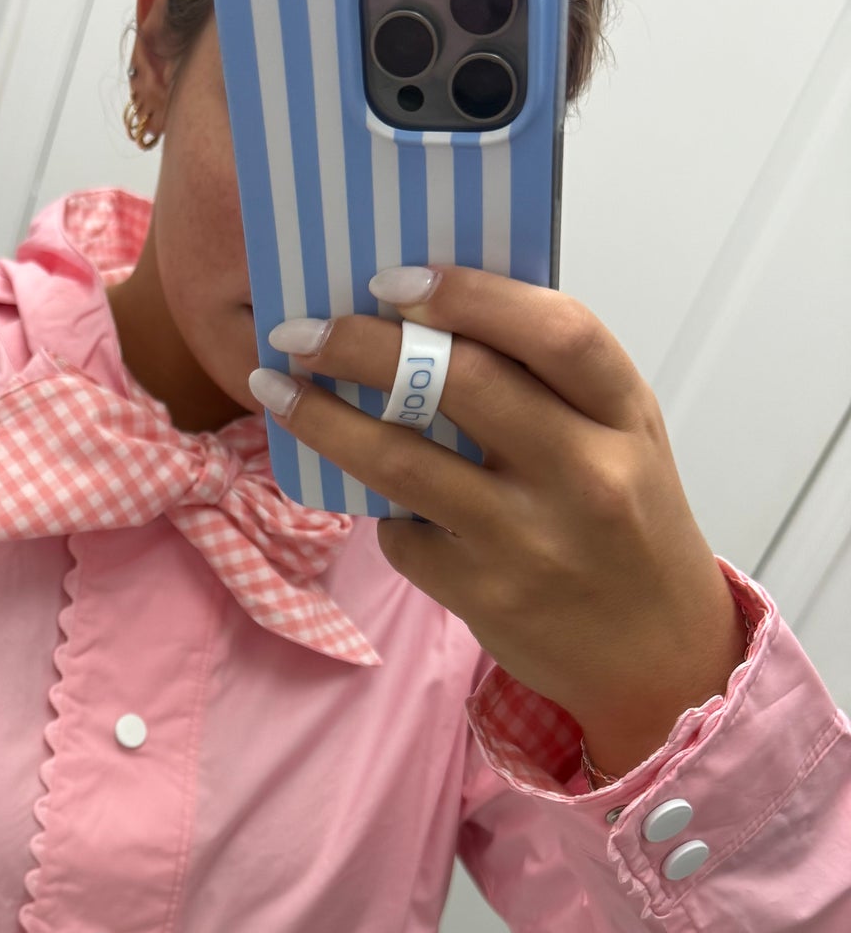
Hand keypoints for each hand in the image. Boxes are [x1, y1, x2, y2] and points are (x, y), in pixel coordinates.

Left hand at [256, 266, 749, 774]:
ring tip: (275, 389)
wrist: (657, 652)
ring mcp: (531, 539)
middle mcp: (585, 472)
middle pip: (462, 383)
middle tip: (302, 330)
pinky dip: (379, 511)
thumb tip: (432, 315)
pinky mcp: (486, 595)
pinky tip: (370, 498)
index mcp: (625, 414)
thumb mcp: (620, 438)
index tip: (392, 279)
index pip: (556, 331)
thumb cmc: (626, 524)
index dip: (469, 294)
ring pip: (404, 462)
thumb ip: (550, 382)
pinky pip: (403, 535)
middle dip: (364, 345)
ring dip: (325, 420)